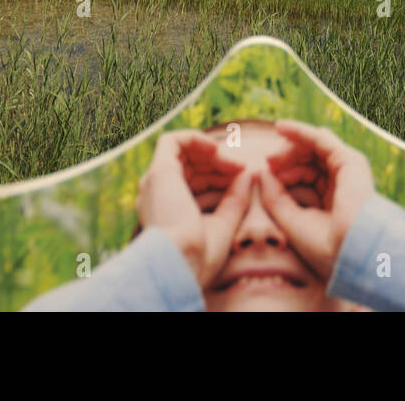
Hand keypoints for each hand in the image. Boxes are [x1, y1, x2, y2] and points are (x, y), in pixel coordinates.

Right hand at [135, 130, 251, 287]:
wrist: (180, 264)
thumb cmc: (199, 256)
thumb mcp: (223, 224)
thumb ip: (235, 199)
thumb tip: (249, 174)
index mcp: (166, 210)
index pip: (194, 182)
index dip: (220, 176)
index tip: (243, 178)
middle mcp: (156, 194)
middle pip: (189, 165)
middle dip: (219, 164)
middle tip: (243, 169)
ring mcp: (155, 182)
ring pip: (182, 151)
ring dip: (211, 153)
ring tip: (235, 164)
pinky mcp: (159, 171)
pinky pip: (172, 141)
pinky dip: (196, 139)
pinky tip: (217, 150)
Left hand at [257, 120, 374, 279]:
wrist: (352, 251)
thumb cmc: (326, 245)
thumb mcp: (291, 221)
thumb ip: (275, 196)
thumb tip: (261, 171)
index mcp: (332, 201)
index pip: (306, 177)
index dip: (284, 174)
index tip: (264, 176)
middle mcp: (341, 184)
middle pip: (309, 160)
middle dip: (285, 158)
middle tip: (267, 161)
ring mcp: (347, 171)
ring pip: (313, 147)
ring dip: (289, 147)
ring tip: (271, 156)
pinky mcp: (349, 160)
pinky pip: (320, 138)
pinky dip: (300, 131)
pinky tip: (282, 127)